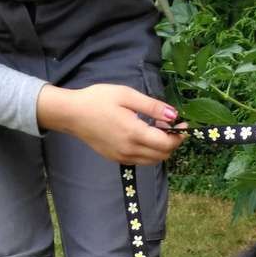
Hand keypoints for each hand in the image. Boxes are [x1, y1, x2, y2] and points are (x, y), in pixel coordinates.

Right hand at [36, 83, 185, 163]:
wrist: (72, 114)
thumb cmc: (98, 99)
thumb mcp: (127, 95)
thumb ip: (152, 107)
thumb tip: (174, 115)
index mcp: (134, 133)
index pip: (167, 143)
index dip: (179, 136)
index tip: (183, 124)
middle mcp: (130, 150)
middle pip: (163, 155)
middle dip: (172, 142)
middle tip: (170, 125)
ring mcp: (123, 158)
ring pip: (153, 160)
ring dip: (161, 148)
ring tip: (157, 129)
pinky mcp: (118, 160)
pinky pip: (141, 160)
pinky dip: (149, 152)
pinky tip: (144, 136)